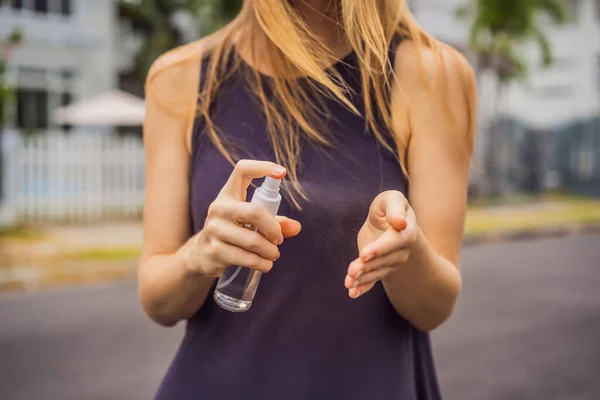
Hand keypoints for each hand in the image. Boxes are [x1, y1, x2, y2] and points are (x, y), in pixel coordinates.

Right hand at [180, 160, 301, 276]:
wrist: (201, 254)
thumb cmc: (232, 231)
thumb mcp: (250, 222)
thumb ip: (275, 222)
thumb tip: (296, 227)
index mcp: (228, 194)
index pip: (242, 170)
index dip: (262, 167)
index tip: (282, 173)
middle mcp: (219, 208)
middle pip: (254, 212)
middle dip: (273, 228)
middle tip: (279, 239)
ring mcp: (214, 230)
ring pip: (253, 240)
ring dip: (270, 251)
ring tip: (274, 254)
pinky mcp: (214, 251)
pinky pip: (246, 258)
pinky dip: (262, 264)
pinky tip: (266, 264)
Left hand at [345, 190, 418, 297]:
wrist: (388, 221)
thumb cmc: (388, 206)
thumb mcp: (391, 199)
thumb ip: (395, 207)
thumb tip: (400, 222)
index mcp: (406, 232)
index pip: (394, 242)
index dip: (380, 249)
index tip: (364, 254)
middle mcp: (401, 250)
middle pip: (384, 260)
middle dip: (368, 267)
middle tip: (352, 271)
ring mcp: (391, 262)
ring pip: (377, 272)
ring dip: (363, 278)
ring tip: (349, 283)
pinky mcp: (380, 269)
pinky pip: (373, 280)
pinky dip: (363, 287)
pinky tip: (353, 293)